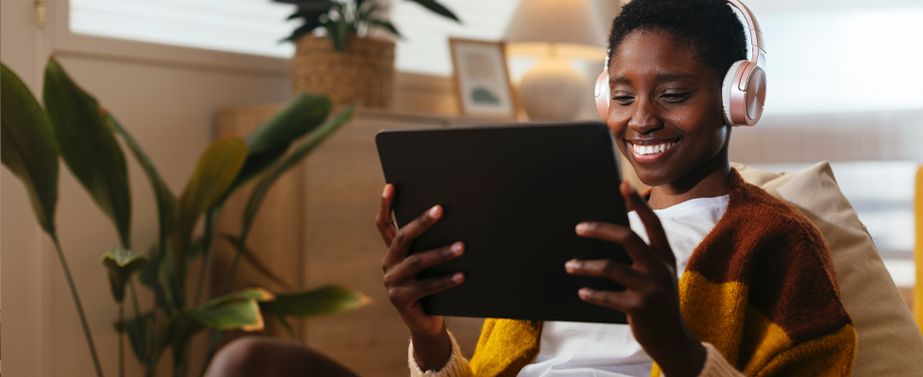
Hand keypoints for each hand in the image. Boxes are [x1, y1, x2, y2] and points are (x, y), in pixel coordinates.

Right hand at [375, 183, 464, 369]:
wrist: (426, 323)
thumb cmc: (432, 287)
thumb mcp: (429, 264)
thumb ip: (430, 245)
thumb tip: (455, 218)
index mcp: (393, 252)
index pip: (383, 224)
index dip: (385, 205)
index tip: (391, 185)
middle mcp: (388, 264)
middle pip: (402, 238)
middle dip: (422, 222)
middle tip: (441, 209)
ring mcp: (392, 283)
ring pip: (417, 262)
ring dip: (441, 253)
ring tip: (462, 247)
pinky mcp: (401, 300)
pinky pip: (426, 287)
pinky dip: (445, 280)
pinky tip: (462, 275)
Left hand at [565, 182, 705, 376]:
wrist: (673, 340)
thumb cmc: (658, 303)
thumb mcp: (658, 277)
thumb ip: (642, 260)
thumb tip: (606, 239)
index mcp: (665, 257)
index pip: (652, 223)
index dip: (637, 203)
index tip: (622, 184)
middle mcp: (660, 268)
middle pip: (627, 238)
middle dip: (600, 230)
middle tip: (579, 228)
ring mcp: (651, 288)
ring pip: (610, 267)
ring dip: (584, 266)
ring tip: (569, 265)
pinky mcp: (640, 307)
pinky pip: (607, 296)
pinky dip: (592, 293)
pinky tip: (582, 291)